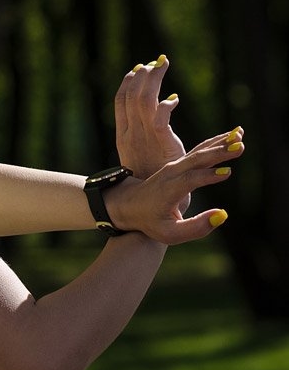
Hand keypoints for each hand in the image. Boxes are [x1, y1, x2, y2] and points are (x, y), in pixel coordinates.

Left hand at [105, 129, 244, 244]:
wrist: (128, 204)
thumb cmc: (150, 221)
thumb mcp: (170, 233)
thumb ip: (196, 228)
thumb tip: (223, 215)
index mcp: (168, 189)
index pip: (190, 180)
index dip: (208, 176)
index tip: (227, 172)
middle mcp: (171, 173)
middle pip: (196, 160)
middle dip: (218, 153)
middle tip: (240, 147)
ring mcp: (174, 166)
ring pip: (199, 151)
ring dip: (220, 143)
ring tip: (240, 136)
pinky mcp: (179, 163)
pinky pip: (199, 150)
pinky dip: (216, 143)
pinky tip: (233, 135)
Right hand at [114, 55, 184, 178]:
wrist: (148, 207)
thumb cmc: (148, 184)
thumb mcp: (140, 158)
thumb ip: (144, 138)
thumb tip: (153, 119)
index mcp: (124, 136)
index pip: (121, 101)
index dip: (128, 83)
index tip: (138, 68)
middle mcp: (131, 134)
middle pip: (132, 96)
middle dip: (143, 76)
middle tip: (156, 62)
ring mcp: (145, 139)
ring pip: (144, 100)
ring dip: (154, 81)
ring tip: (163, 66)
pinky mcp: (162, 145)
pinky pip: (160, 118)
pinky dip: (167, 105)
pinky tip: (175, 99)